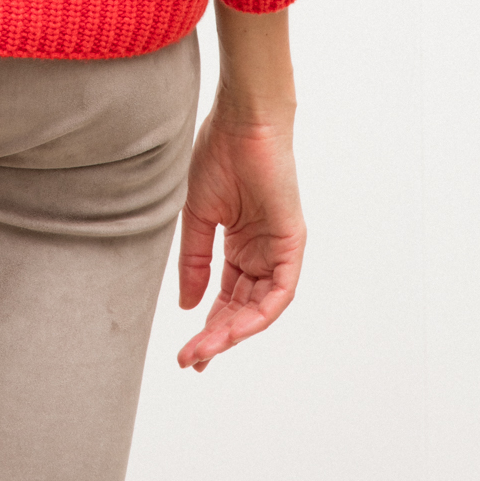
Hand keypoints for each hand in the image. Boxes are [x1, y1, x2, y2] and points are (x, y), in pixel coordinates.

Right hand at [176, 107, 304, 369]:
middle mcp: (262, 252)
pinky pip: (280, 291)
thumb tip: (187, 304)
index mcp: (240, 244)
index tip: (188, 350)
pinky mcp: (292, 242)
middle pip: (242, 307)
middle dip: (217, 337)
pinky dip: (258, 314)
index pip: (227, 296)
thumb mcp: (198, 216)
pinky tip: (233, 329)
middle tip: (193, 359)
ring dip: (233, 332)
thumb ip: (195, 260)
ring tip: (206, 350)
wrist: (242, 121)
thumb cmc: (219, 154)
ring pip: (260, 307)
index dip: (208, 325)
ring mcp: (278, 249)